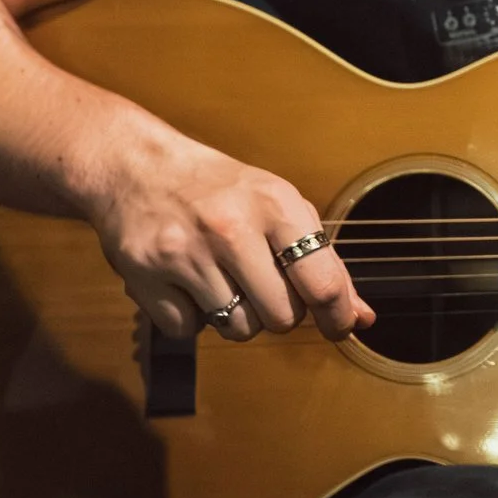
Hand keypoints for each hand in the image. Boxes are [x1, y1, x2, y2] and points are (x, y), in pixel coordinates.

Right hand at [83, 132, 374, 343]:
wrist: (136, 167)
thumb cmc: (219, 191)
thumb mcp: (277, 206)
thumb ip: (322, 261)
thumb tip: (360, 317)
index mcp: (274, 203)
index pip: (321, 282)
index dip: (338, 316)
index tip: (340, 326)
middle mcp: (231, 226)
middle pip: (282, 317)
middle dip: (279, 312)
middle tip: (262, 284)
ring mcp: (186, 252)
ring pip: (237, 329)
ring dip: (235, 316)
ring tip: (221, 278)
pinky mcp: (146, 275)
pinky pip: (188, 330)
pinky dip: (191, 316)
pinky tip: (186, 282)